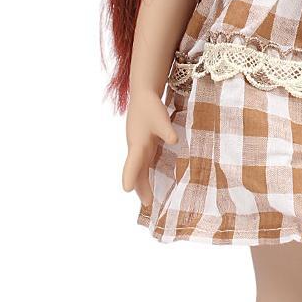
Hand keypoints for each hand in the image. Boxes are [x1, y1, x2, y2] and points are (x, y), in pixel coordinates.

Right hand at [122, 90, 178, 206]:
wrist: (142, 96)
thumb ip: (167, 130)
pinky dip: (145, 175)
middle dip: (140, 188)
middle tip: (148, 205)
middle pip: (136, 172)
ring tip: (149, 200)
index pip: (133, 163)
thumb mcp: (160, 118)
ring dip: (142, 184)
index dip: (130, 176)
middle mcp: (136, 148)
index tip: (126, 189)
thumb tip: (175, 140)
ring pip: (139, 169)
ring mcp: (138, 148)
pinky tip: (151, 181)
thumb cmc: (151, 107)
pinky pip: (142, 164)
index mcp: (138, 143)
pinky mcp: (143, 145)